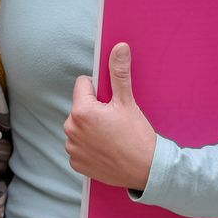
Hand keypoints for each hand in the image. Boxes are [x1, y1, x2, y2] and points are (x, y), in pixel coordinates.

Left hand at [64, 42, 157, 190]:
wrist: (146, 170)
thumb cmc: (137, 136)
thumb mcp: (128, 101)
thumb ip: (119, 73)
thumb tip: (119, 48)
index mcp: (82, 111)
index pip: (82, 85)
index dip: (98, 90)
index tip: (112, 103)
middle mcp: (71, 130)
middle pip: (79, 107)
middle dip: (93, 110)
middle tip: (114, 122)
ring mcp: (73, 148)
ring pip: (79, 127)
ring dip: (90, 129)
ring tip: (111, 137)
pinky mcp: (76, 163)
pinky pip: (79, 147)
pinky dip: (89, 147)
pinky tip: (106, 149)